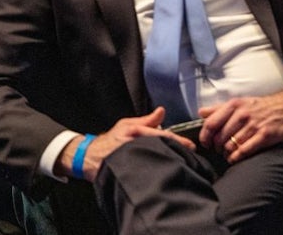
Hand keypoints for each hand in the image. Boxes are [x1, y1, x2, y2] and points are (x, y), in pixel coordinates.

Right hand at [58, 107, 195, 180]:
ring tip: (182, 164)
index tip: (191, 146)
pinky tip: (166, 172)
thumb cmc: (110, 140)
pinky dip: (159, 171)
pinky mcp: (132, 172)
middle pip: (163, 149)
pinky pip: (150, 172)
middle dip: (178, 153)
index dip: (178, 141)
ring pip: (158, 160)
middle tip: (190, 156)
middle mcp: (136, 144)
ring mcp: (134, 159)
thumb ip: (147, 120)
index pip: (163, 136)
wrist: (91, 157)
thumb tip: (162, 111)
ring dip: (170, 161)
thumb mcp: (127, 125)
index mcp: (136, 131)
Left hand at [198, 89, 282, 163]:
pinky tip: (234, 159)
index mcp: (233, 106)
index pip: (211, 123)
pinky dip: (237, 157)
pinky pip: (245, 150)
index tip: (204, 143)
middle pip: (220, 136)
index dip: (204, 136)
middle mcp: (241, 115)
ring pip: (231, 145)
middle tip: (217, 150)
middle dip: (216, 147)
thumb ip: (219, 108)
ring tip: (227, 155)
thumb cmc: (261, 106)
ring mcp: (254, 126)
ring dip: (226, 153)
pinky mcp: (265, 136)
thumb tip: (201, 113)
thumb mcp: (239, 102)